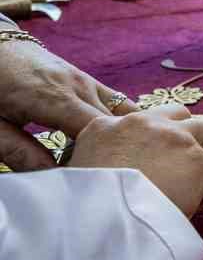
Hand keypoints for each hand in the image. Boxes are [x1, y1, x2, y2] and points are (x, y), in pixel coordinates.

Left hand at [0, 35, 137, 170]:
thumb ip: (20, 151)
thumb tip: (52, 175)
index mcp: (56, 100)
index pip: (98, 135)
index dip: (99, 160)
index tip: (90, 179)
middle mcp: (79, 87)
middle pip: (117, 126)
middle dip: (114, 152)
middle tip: (100, 176)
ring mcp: (87, 81)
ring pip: (125, 115)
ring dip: (122, 138)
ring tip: (111, 160)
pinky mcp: (88, 80)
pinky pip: (119, 102)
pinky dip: (124, 122)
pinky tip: (114, 140)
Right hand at [69, 104, 202, 216]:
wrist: (102, 226)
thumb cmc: (83, 210)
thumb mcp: (75, 174)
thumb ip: (95, 160)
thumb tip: (111, 168)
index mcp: (105, 126)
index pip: (139, 120)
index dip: (147, 140)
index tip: (148, 160)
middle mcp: (143, 123)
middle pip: (177, 113)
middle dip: (181, 133)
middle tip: (176, 163)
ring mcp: (175, 137)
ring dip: (199, 152)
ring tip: (190, 179)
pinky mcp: (198, 160)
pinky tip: (193, 206)